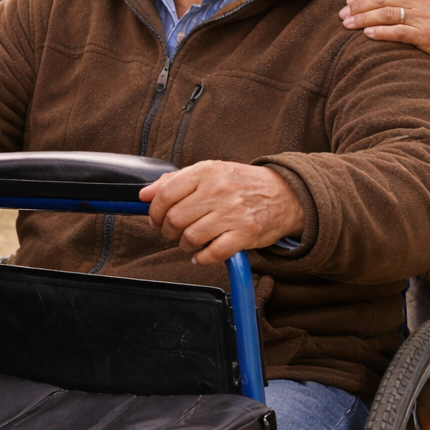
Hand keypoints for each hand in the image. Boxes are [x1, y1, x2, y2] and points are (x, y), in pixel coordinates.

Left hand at [139, 161, 304, 264]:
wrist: (285, 194)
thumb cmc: (242, 183)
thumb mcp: (210, 171)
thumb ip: (175, 181)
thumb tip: (144, 195)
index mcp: (207, 171)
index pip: (166, 193)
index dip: (154, 211)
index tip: (155, 219)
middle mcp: (219, 191)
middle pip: (175, 218)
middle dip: (167, 231)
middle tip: (172, 233)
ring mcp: (232, 213)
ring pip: (191, 237)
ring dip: (184, 245)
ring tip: (188, 242)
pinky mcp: (245, 234)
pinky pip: (213, 253)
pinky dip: (201, 258)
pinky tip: (201, 254)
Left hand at [339, 0, 429, 75]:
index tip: (348, 1)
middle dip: (358, 6)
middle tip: (341, 14)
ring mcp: (426, 17)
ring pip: (387, 14)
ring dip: (363, 19)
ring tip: (347, 24)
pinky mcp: (427, 35)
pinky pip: (399, 32)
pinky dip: (381, 32)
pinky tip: (367, 34)